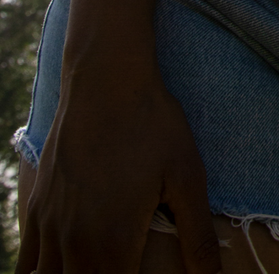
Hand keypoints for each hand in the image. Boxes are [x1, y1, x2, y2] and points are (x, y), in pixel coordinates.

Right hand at [17, 58, 220, 273]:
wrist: (106, 79)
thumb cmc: (151, 124)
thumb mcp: (187, 175)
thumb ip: (197, 233)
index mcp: (113, 242)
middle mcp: (75, 243)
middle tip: (121, 269)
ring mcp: (50, 227)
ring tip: (95, 270)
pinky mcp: (37, 208)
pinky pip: (26, 262)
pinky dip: (38, 273)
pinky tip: (56, 269)